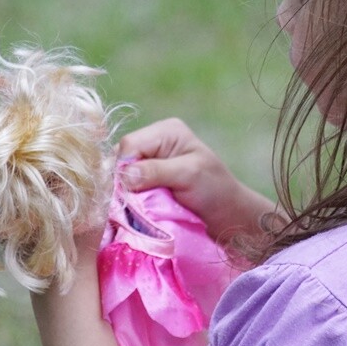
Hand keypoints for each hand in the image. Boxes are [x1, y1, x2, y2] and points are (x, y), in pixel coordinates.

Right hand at [115, 118, 276, 241]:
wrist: (226, 214)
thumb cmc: (215, 190)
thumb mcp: (189, 175)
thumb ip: (157, 171)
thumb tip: (126, 175)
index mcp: (165, 131)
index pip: (130, 144)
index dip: (124, 168)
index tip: (131, 192)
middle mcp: (153, 143)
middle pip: (120, 159)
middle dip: (124, 181)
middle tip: (134, 203)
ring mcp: (148, 163)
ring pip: (120, 176)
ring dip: (126, 193)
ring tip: (138, 207)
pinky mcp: (146, 183)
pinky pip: (126, 189)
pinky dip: (129, 200)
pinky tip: (135, 210)